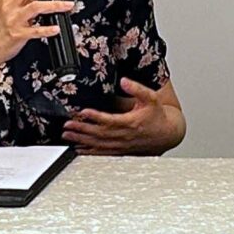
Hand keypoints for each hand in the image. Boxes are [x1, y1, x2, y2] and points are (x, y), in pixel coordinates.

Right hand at [0, 0, 76, 59]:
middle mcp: (10, 4)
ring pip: (36, 6)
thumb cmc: (2, 26)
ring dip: (56, 5)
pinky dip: (48, 29)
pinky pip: (35, 30)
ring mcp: (13, 19)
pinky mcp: (17, 34)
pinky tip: (56, 28)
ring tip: (68, 5)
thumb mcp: (10, 5)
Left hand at [64, 79, 180, 154]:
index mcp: (131, 122)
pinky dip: (89, 151)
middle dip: (81, 130)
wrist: (166, 133)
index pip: (110, 120)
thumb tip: (124, 81)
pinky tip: (78, 149)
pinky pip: (102, 153)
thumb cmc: (157, 116)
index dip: (95, 117)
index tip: (82, 112)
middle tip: (67, 126)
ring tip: (67, 136)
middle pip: (99, 134)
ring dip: (81, 140)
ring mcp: (121, 145)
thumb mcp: (151, 97)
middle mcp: (124, 136)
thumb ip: (137, 88)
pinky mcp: (120, 150)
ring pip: (98, 144)